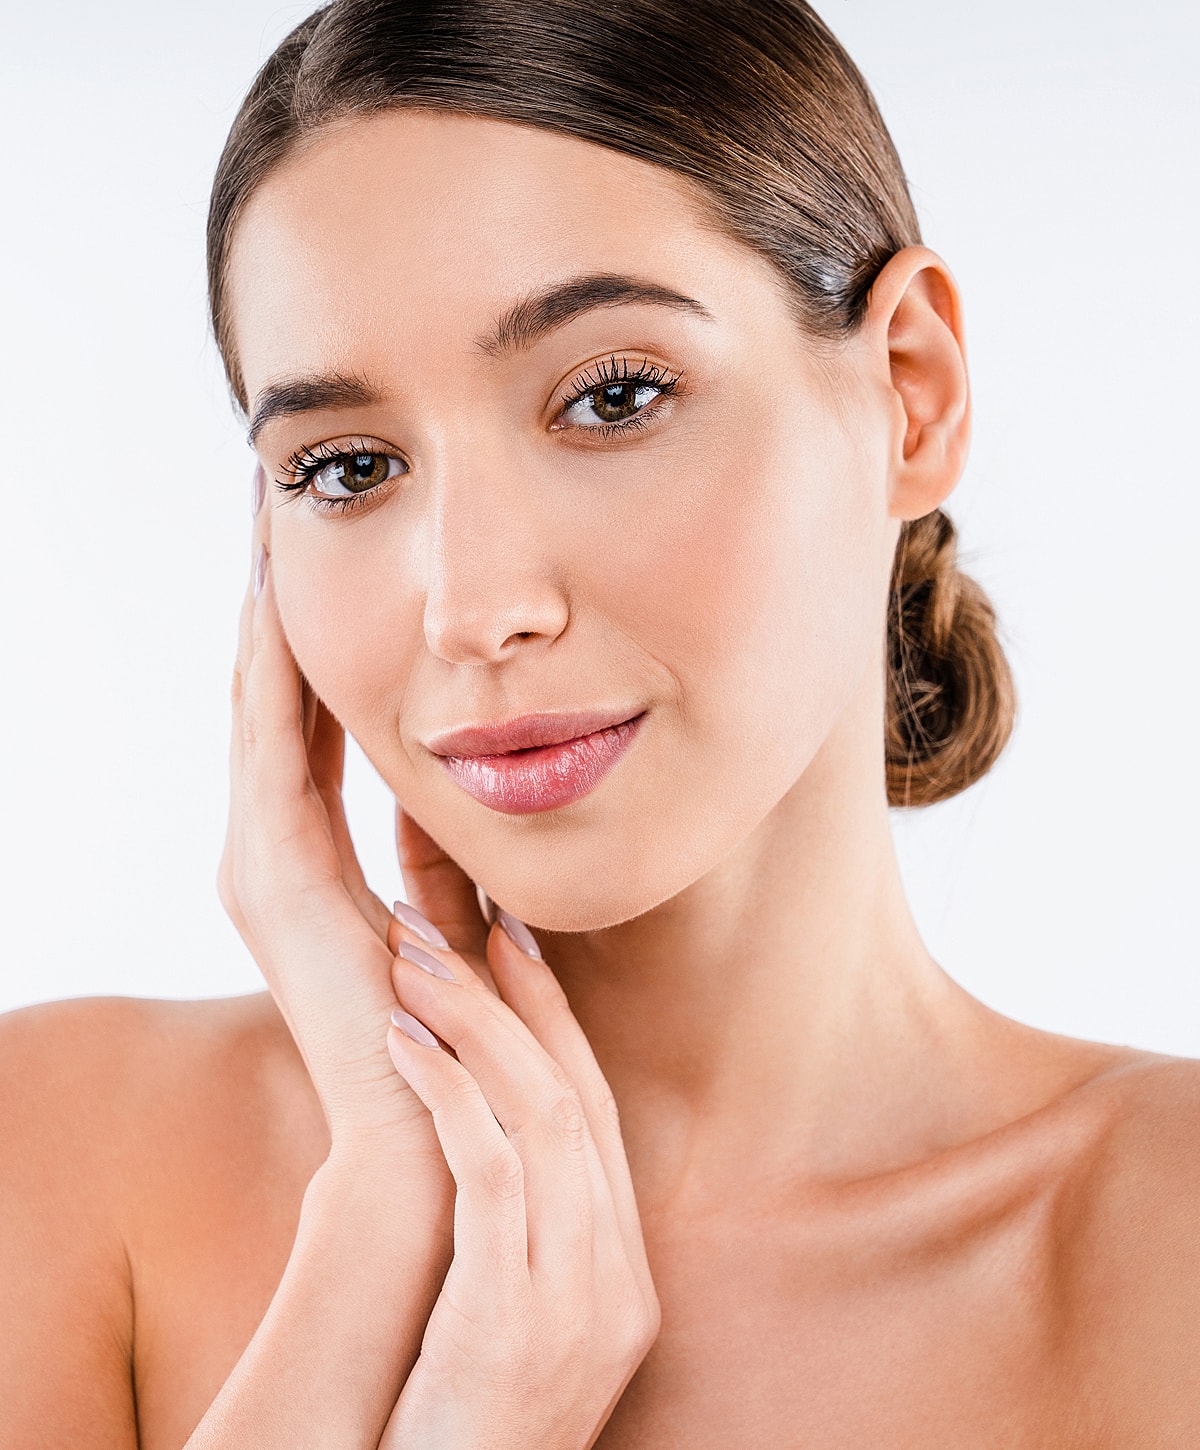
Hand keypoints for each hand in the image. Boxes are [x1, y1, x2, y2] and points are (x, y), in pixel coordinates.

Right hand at [219, 542, 446, 1177]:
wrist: (420, 1126)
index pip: (304, 726)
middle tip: (276, 518)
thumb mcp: (445, 915)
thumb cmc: (449, 1027)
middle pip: (267, 703)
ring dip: (266, 620)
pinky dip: (274, 668)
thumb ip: (440, 857)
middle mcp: (266, 851)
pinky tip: (282, 599)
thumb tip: (472, 798)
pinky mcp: (270, 871)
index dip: (307, 644)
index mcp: (305, 860)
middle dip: (273, 612)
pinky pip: (272, 741)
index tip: (321, 566)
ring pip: (258, 708)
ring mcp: (257, 860)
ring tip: (270, 534)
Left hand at [376, 909, 661, 1448]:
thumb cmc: (451, 1425)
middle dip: (513, 995)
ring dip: (472, 1022)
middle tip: (454, 918)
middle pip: (575, 1095)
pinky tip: (404, 1041)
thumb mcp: (499, 1321)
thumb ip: (507, 1230)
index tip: (510, 941)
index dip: (554, 1019)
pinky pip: (490, 1170)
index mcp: (621, 1272)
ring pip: (540, 1115)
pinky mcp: (517, 1316)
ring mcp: (579, 1301)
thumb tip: (466, 1119)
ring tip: (412, 960)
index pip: (596, 1113)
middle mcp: (616, 1279)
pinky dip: (448, 1091)